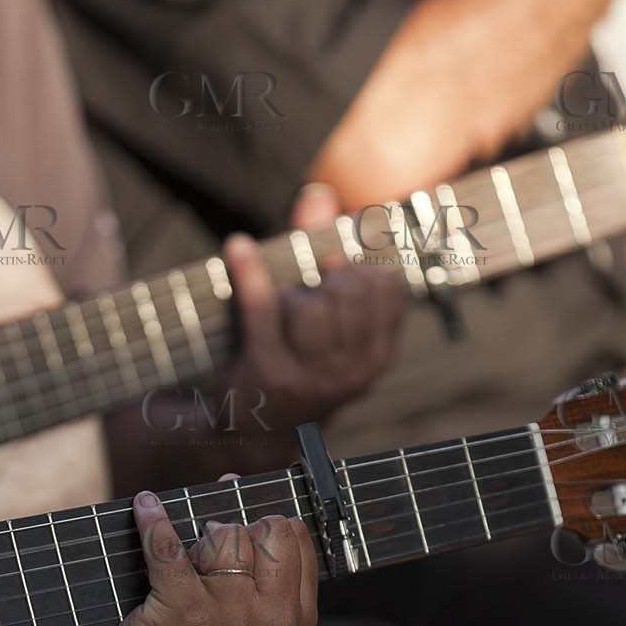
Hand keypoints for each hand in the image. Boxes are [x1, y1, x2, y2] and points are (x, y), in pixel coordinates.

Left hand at [81, 491, 317, 625]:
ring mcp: (229, 615)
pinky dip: (153, 520)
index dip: (268, 523)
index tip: (248, 524)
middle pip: (269, 529)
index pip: (297, 538)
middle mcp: (270, 619)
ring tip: (187, 564)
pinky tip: (145, 507)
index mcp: (295, 620)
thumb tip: (233, 482)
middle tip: (214, 550)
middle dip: (241, 528)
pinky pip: (169, 545)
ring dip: (200, 538)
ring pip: (224, 535)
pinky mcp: (183, 610)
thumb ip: (258, 567)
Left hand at [218, 182, 405, 435]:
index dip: (362, 266)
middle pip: (349, 292)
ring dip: (291, 292)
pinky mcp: (270, 375)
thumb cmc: (294, 360)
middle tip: (309, 287)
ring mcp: (312, 378)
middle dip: (325, 278)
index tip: (339, 266)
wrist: (253, 430)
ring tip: (282, 306)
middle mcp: (353, 372)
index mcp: (377, 356)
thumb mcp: (323, 317)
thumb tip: (318, 195)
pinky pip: (264, 309)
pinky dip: (249, 273)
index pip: (388, 289)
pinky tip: (237, 248)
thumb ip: (323, 250)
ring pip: (311, 305)